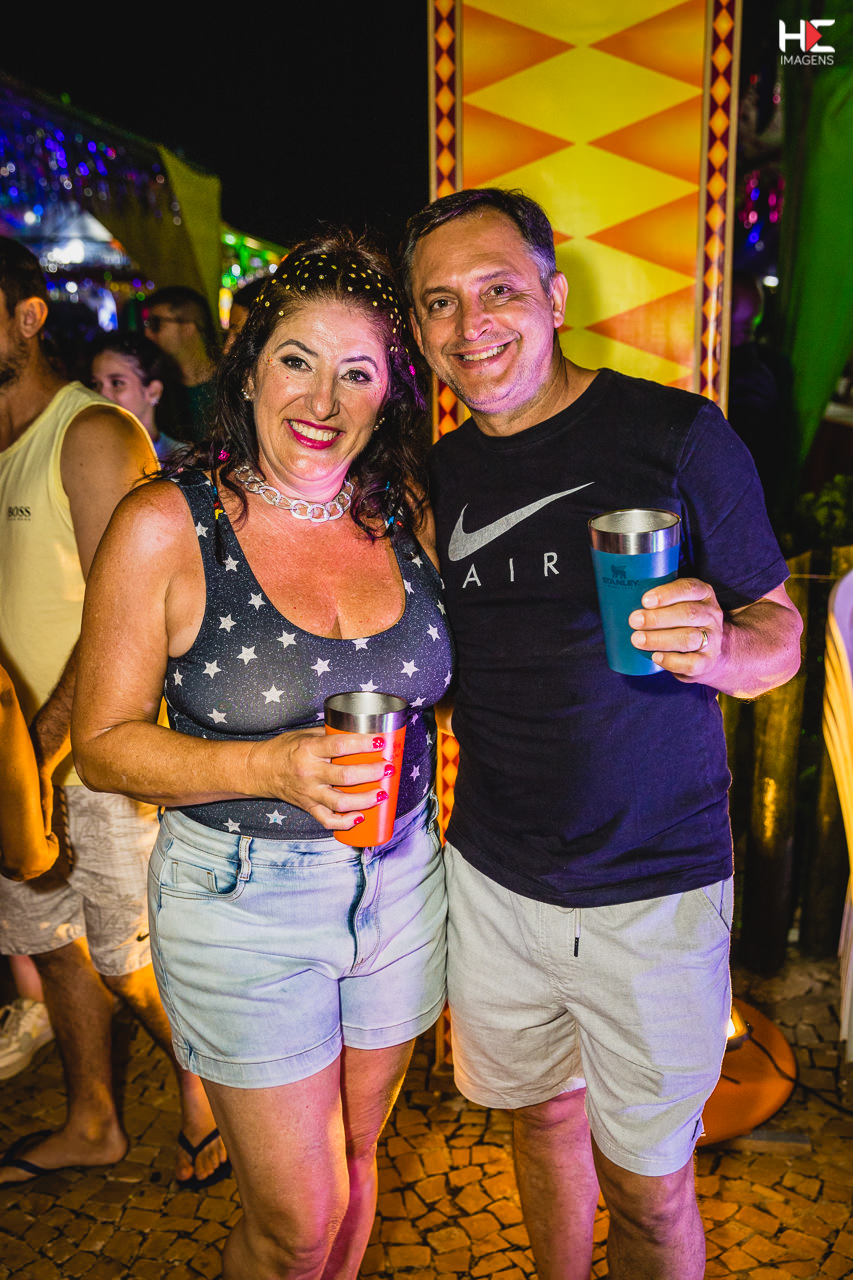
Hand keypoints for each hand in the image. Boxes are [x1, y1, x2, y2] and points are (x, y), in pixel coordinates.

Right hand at [249, 727, 392, 830]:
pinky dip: (345, 822)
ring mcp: (309, 792)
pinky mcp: (308, 806)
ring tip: (381, 794)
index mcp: (309, 749)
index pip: (340, 746)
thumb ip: (330, 736)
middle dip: (371, 773)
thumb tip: (360, 734)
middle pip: (345, 776)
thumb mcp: (306, 735)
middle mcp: (309, 772)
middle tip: (387, 769)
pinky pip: (328, 819)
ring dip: (364, 800)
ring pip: (340, 802)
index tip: (380, 743)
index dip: (362, 745)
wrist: (261, 770)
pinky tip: (360, 818)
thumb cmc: (285, 749)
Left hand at [628, 577, 723, 681]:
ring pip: (689, 638)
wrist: (710, 653)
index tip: (645, 600)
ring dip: (659, 639)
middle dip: (657, 618)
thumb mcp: (678, 604)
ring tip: (637, 639)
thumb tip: (623, 602)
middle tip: (634, 621)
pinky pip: (691, 663)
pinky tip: (655, 656)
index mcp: (704, 595)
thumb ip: (659, 601)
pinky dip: (670, 660)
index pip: (689, 588)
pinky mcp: (708, 662)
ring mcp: (713, 639)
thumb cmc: (683, 623)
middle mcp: (711, 615)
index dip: (667, 593)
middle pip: (688, 613)